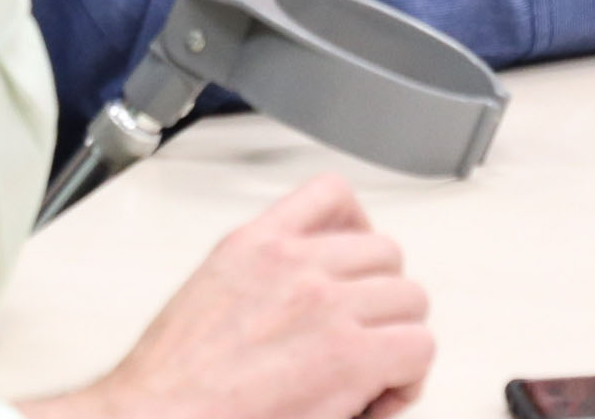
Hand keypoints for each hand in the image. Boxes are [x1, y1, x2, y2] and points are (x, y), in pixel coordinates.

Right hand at [26, 176, 432, 418]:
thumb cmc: (175, 384)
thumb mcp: (212, 291)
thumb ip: (265, 274)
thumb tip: (318, 287)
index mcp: (256, 245)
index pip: (332, 195)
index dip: (358, 229)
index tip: (356, 263)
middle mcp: (295, 264)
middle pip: (386, 255)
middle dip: (379, 299)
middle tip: (359, 339)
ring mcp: (325, 306)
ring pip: (411, 300)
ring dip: (398, 337)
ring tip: (369, 376)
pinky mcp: (348, 355)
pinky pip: (419, 347)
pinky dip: (408, 378)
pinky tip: (378, 398)